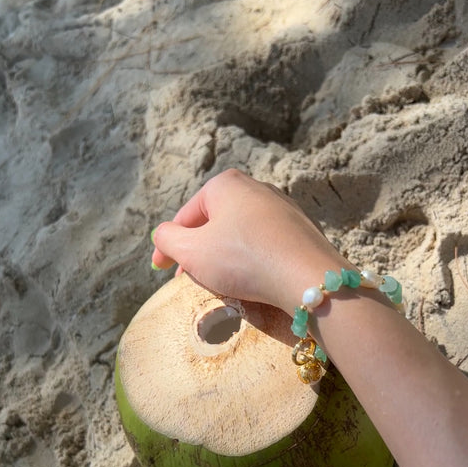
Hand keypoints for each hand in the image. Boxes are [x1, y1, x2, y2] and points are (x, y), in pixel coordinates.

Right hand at [151, 169, 346, 314]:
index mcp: (226, 184)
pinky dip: (253, 260)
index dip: (168, 245)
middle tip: (189, 279)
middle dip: (199, 251)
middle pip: (215, 223)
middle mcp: (257, 187)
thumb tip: (163, 235)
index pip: (186, 215)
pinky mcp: (303, 230)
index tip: (160, 270)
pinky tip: (253, 280)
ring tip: (221, 282)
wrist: (307, 277)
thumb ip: (167, 239)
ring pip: (241, 234)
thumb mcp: (192, 251)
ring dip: (225, 256)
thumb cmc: (243, 259)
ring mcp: (284, 208)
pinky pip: (266, 244)